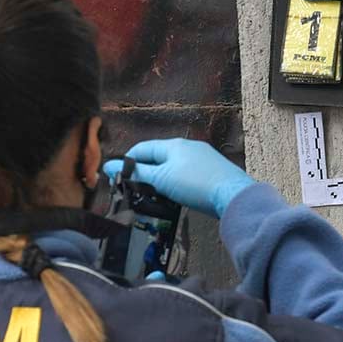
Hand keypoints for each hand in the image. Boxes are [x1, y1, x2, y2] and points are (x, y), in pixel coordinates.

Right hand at [104, 139, 254, 217]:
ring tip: (151, 196)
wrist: (233, 195)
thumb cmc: (195, 184)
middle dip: (143, 172)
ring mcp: (202, 158)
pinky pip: (186, 175)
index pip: (142, 148)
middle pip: (157, 157)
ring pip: (172, 167)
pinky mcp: (212, 172)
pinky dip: (175, 183)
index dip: (127, 162)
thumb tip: (108, 166)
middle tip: (132, 190)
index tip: (117, 179)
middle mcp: (188, 147)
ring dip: (160, 179)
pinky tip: (174, 196)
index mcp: (173, 145)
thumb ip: (136, 173)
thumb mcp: (161, 179)